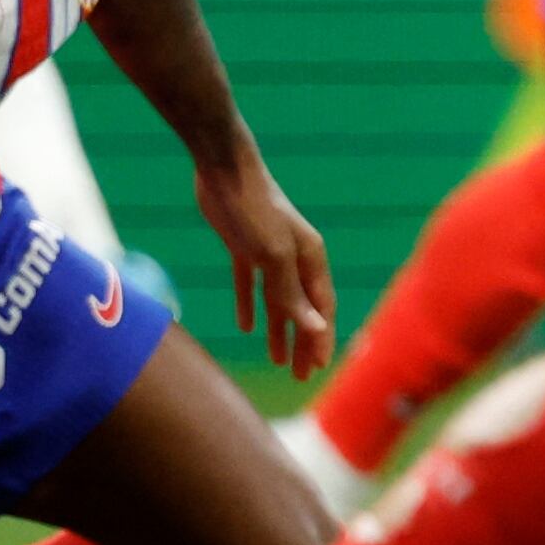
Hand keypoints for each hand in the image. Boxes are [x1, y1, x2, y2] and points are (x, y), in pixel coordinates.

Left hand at [194, 146, 337, 378]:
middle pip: (302, 307)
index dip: (321, 338)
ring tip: (276, 359)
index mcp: (310, 257)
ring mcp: (268, 252)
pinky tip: (245, 326)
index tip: (318, 367)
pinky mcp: (243, 246)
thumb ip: (292, 293)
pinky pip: (250, 284)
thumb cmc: (254, 209)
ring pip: (278, 300)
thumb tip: (316, 328)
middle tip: (301, 375)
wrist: (223, 168)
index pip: (321, 307)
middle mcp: (294, 257)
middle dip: (304, 341)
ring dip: (279, 329)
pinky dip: (249, 305)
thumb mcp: (274, 255)